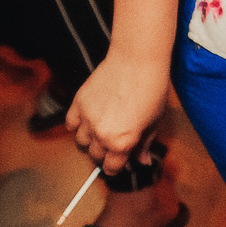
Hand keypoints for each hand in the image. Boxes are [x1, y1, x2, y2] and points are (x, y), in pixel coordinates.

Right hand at [69, 52, 170, 177]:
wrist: (137, 58)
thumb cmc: (151, 86)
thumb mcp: (155, 120)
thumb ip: (145, 144)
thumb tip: (143, 161)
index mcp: (122, 142)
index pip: (112, 168)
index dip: (117, 166)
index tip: (119, 162)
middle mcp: (102, 134)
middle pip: (95, 156)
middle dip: (104, 154)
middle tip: (113, 144)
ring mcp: (88, 119)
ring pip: (81, 142)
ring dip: (90, 140)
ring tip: (102, 130)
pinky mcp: (79, 103)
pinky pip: (70, 124)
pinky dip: (77, 125)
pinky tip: (89, 119)